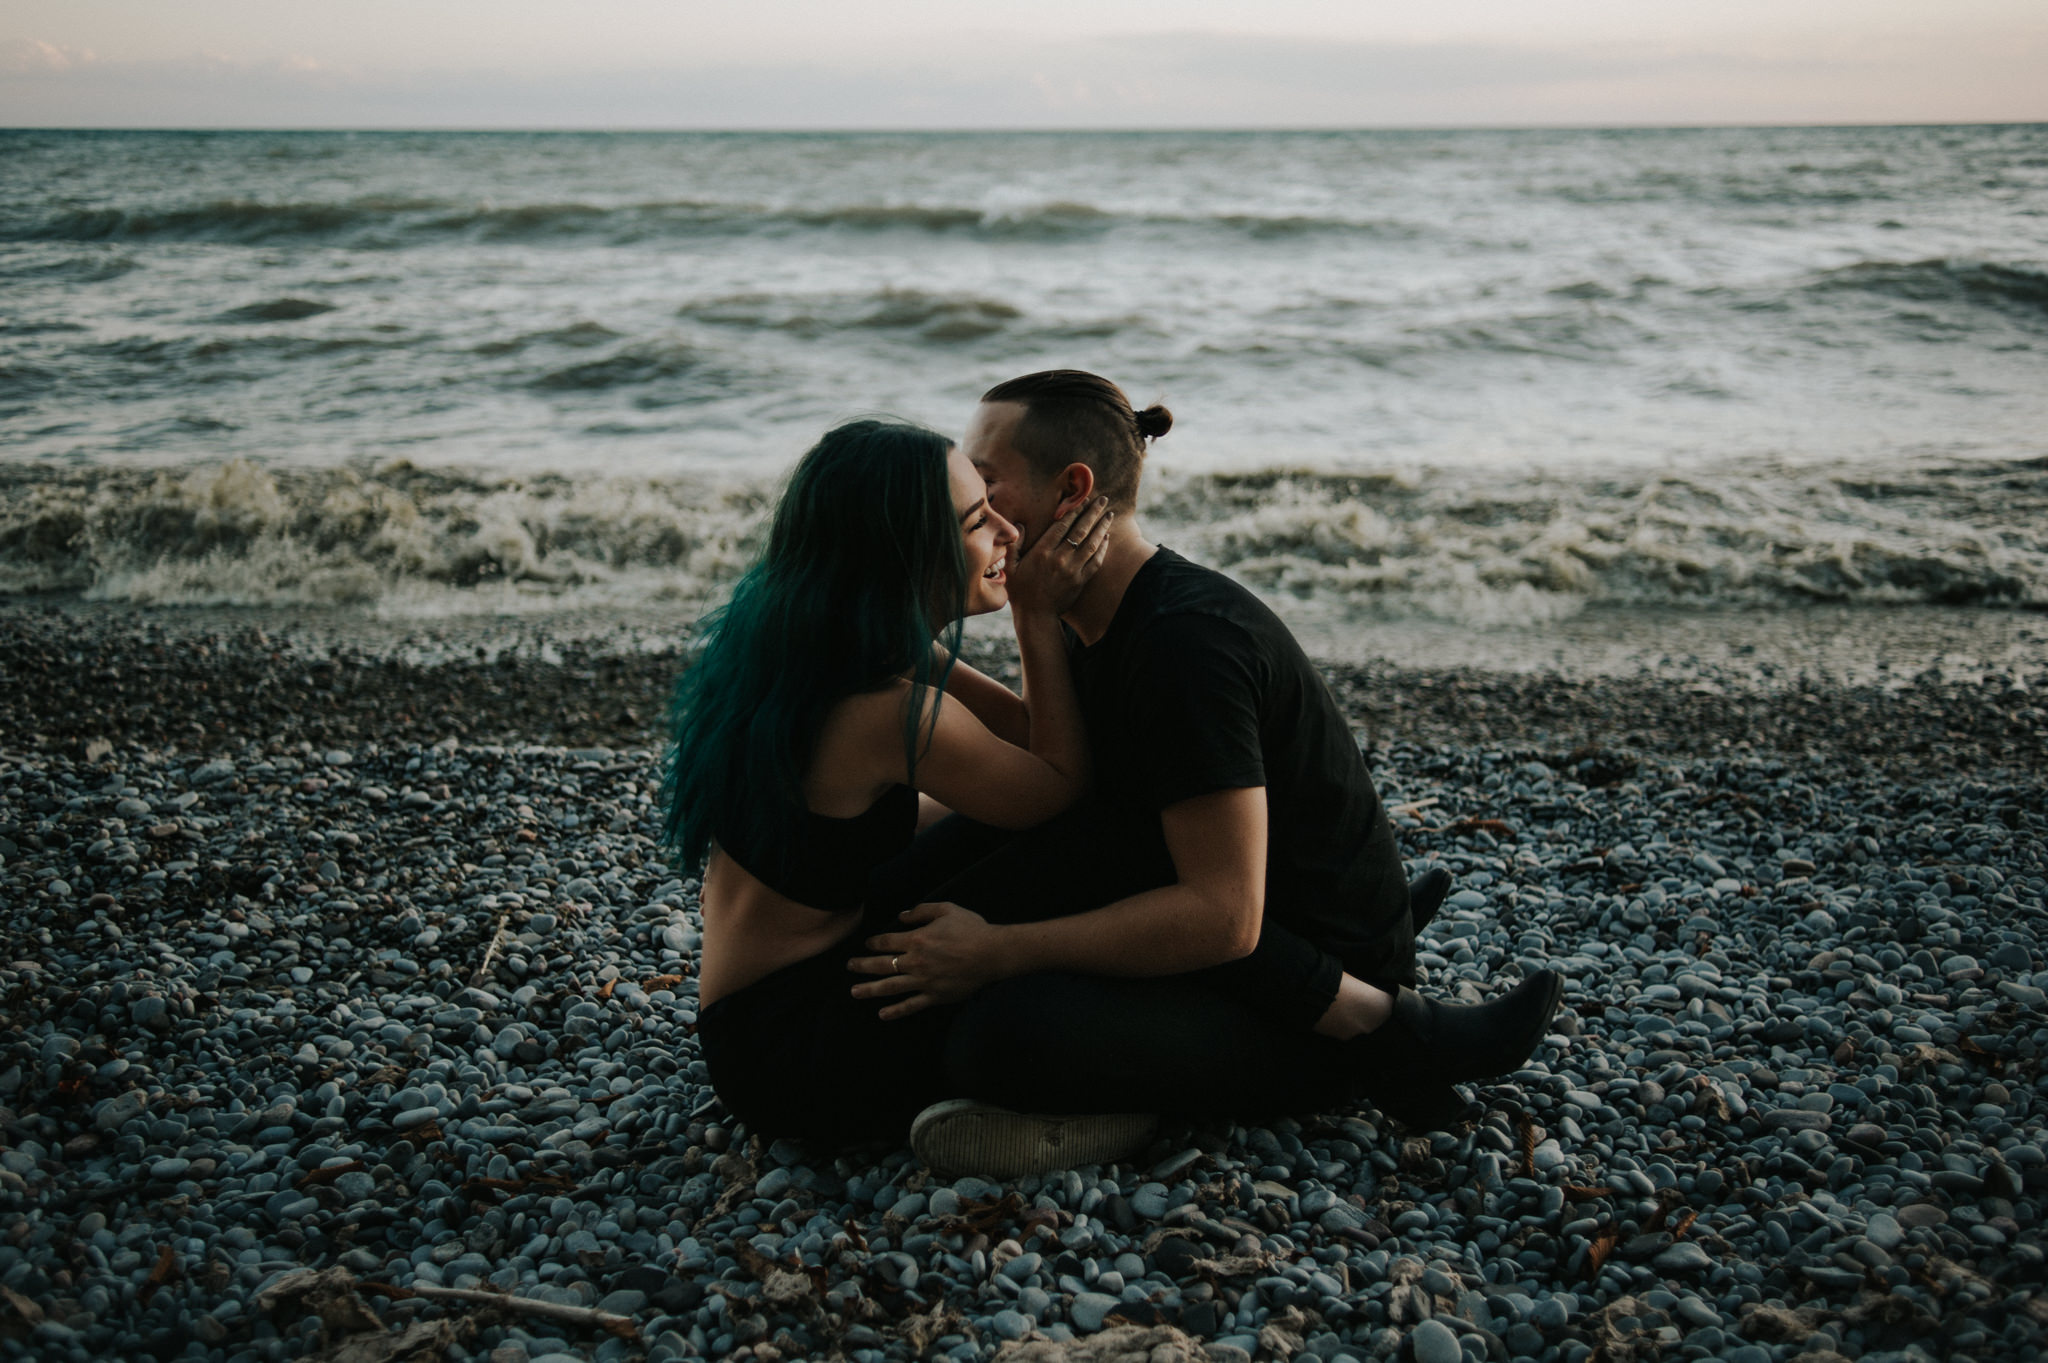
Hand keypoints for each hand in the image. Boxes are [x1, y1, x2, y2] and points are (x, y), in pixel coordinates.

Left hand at [848, 901, 1004, 1019]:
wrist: (992, 953)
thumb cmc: (971, 929)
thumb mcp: (946, 909)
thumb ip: (920, 910)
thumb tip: (901, 915)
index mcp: (916, 940)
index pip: (886, 942)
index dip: (873, 943)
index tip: (866, 944)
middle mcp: (915, 962)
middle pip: (881, 965)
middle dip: (862, 966)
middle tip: (850, 967)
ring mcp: (923, 982)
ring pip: (890, 987)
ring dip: (870, 990)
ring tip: (854, 992)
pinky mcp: (935, 996)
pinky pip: (911, 1006)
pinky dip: (896, 1011)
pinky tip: (882, 1015)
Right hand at [1005, 496, 1112, 615]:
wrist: (1036, 616)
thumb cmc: (1020, 590)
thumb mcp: (1011, 567)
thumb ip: (1016, 544)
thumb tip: (1020, 524)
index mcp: (1042, 552)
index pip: (1062, 526)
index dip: (1074, 510)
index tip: (1083, 499)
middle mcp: (1059, 559)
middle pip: (1080, 530)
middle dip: (1092, 513)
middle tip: (1102, 500)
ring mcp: (1072, 570)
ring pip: (1091, 544)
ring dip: (1101, 527)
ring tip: (1108, 515)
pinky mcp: (1080, 581)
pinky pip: (1095, 561)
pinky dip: (1102, 548)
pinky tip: (1106, 537)